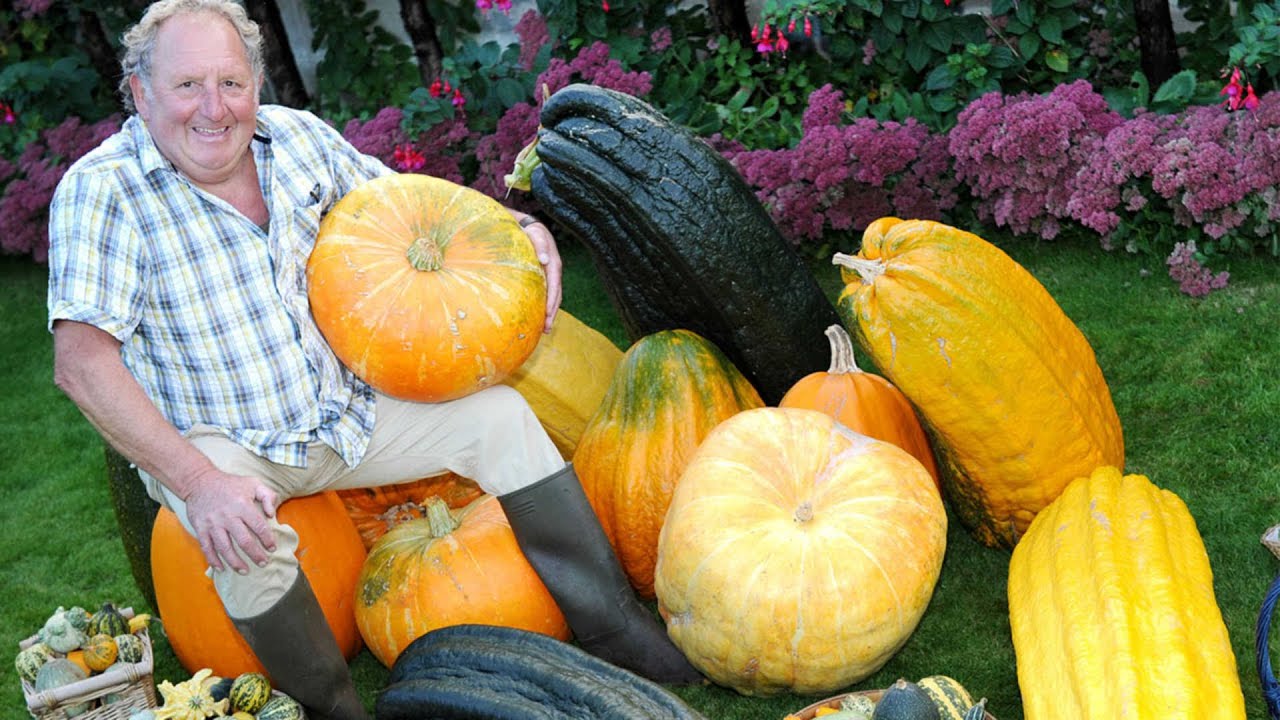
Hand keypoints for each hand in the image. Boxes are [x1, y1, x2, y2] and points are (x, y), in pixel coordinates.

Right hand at [181, 469, 279, 573]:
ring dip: (235, 562)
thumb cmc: (230, 484)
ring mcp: (212, 524)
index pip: (259, 526)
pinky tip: (221, 568)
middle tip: (263, 563)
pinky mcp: (200, 528)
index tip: (272, 548)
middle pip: (243, 541)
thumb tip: (272, 514)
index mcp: (242, 505)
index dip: (267, 539)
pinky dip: (213, 560)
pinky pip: (207, 548)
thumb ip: (268, 496)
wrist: (199, 481)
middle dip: (255, 554)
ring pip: (225, 548)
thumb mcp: (253, 483)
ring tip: (245, 571)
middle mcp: (227, 516)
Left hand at [519, 216, 562, 331]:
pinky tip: (538, 316)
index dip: (552, 301)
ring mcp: (549, 275)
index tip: (547, 314)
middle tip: (545, 329)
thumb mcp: (535, 234)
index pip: (554, 286)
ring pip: (553, 297)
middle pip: (556, 295)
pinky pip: (546, 294)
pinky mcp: (543, 277)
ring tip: (544, 329)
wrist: (528, 226)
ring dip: (549, 313)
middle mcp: (554, 271)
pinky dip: (544, 305)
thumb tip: (546, 260)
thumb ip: (540, 245)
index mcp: (554, 263)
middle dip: (552, 313)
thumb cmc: (529, 230)